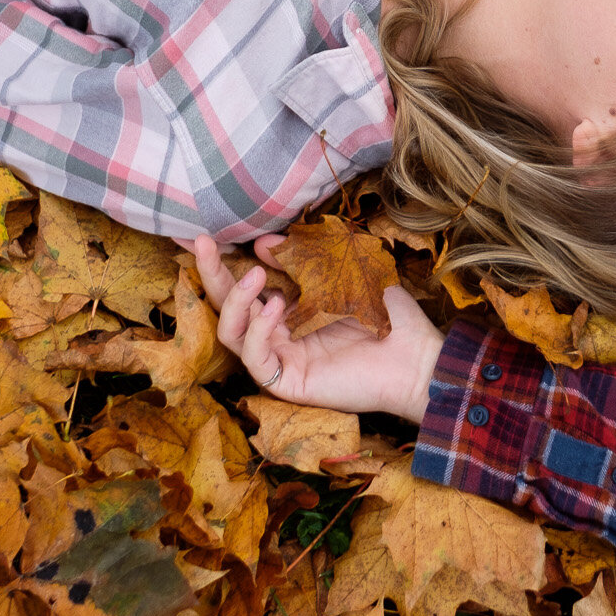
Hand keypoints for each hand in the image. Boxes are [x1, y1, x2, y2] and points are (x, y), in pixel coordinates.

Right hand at [195, 235, 443, 424]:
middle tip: (201, 242)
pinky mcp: (287, 382)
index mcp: (290, 308)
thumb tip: (262, 242)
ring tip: (255, 275)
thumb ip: (305, 257)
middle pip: (228, 306)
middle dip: (211, 273)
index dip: (220, 261)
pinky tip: (276, 307)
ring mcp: (281, 358)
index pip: (245, 283)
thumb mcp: (344, 272)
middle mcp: (278, 333)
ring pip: (232, 333)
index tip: (199, 233)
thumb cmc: (387, 315)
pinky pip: (256, 359)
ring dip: (235, 301)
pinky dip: (258, 331)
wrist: (416, 356)